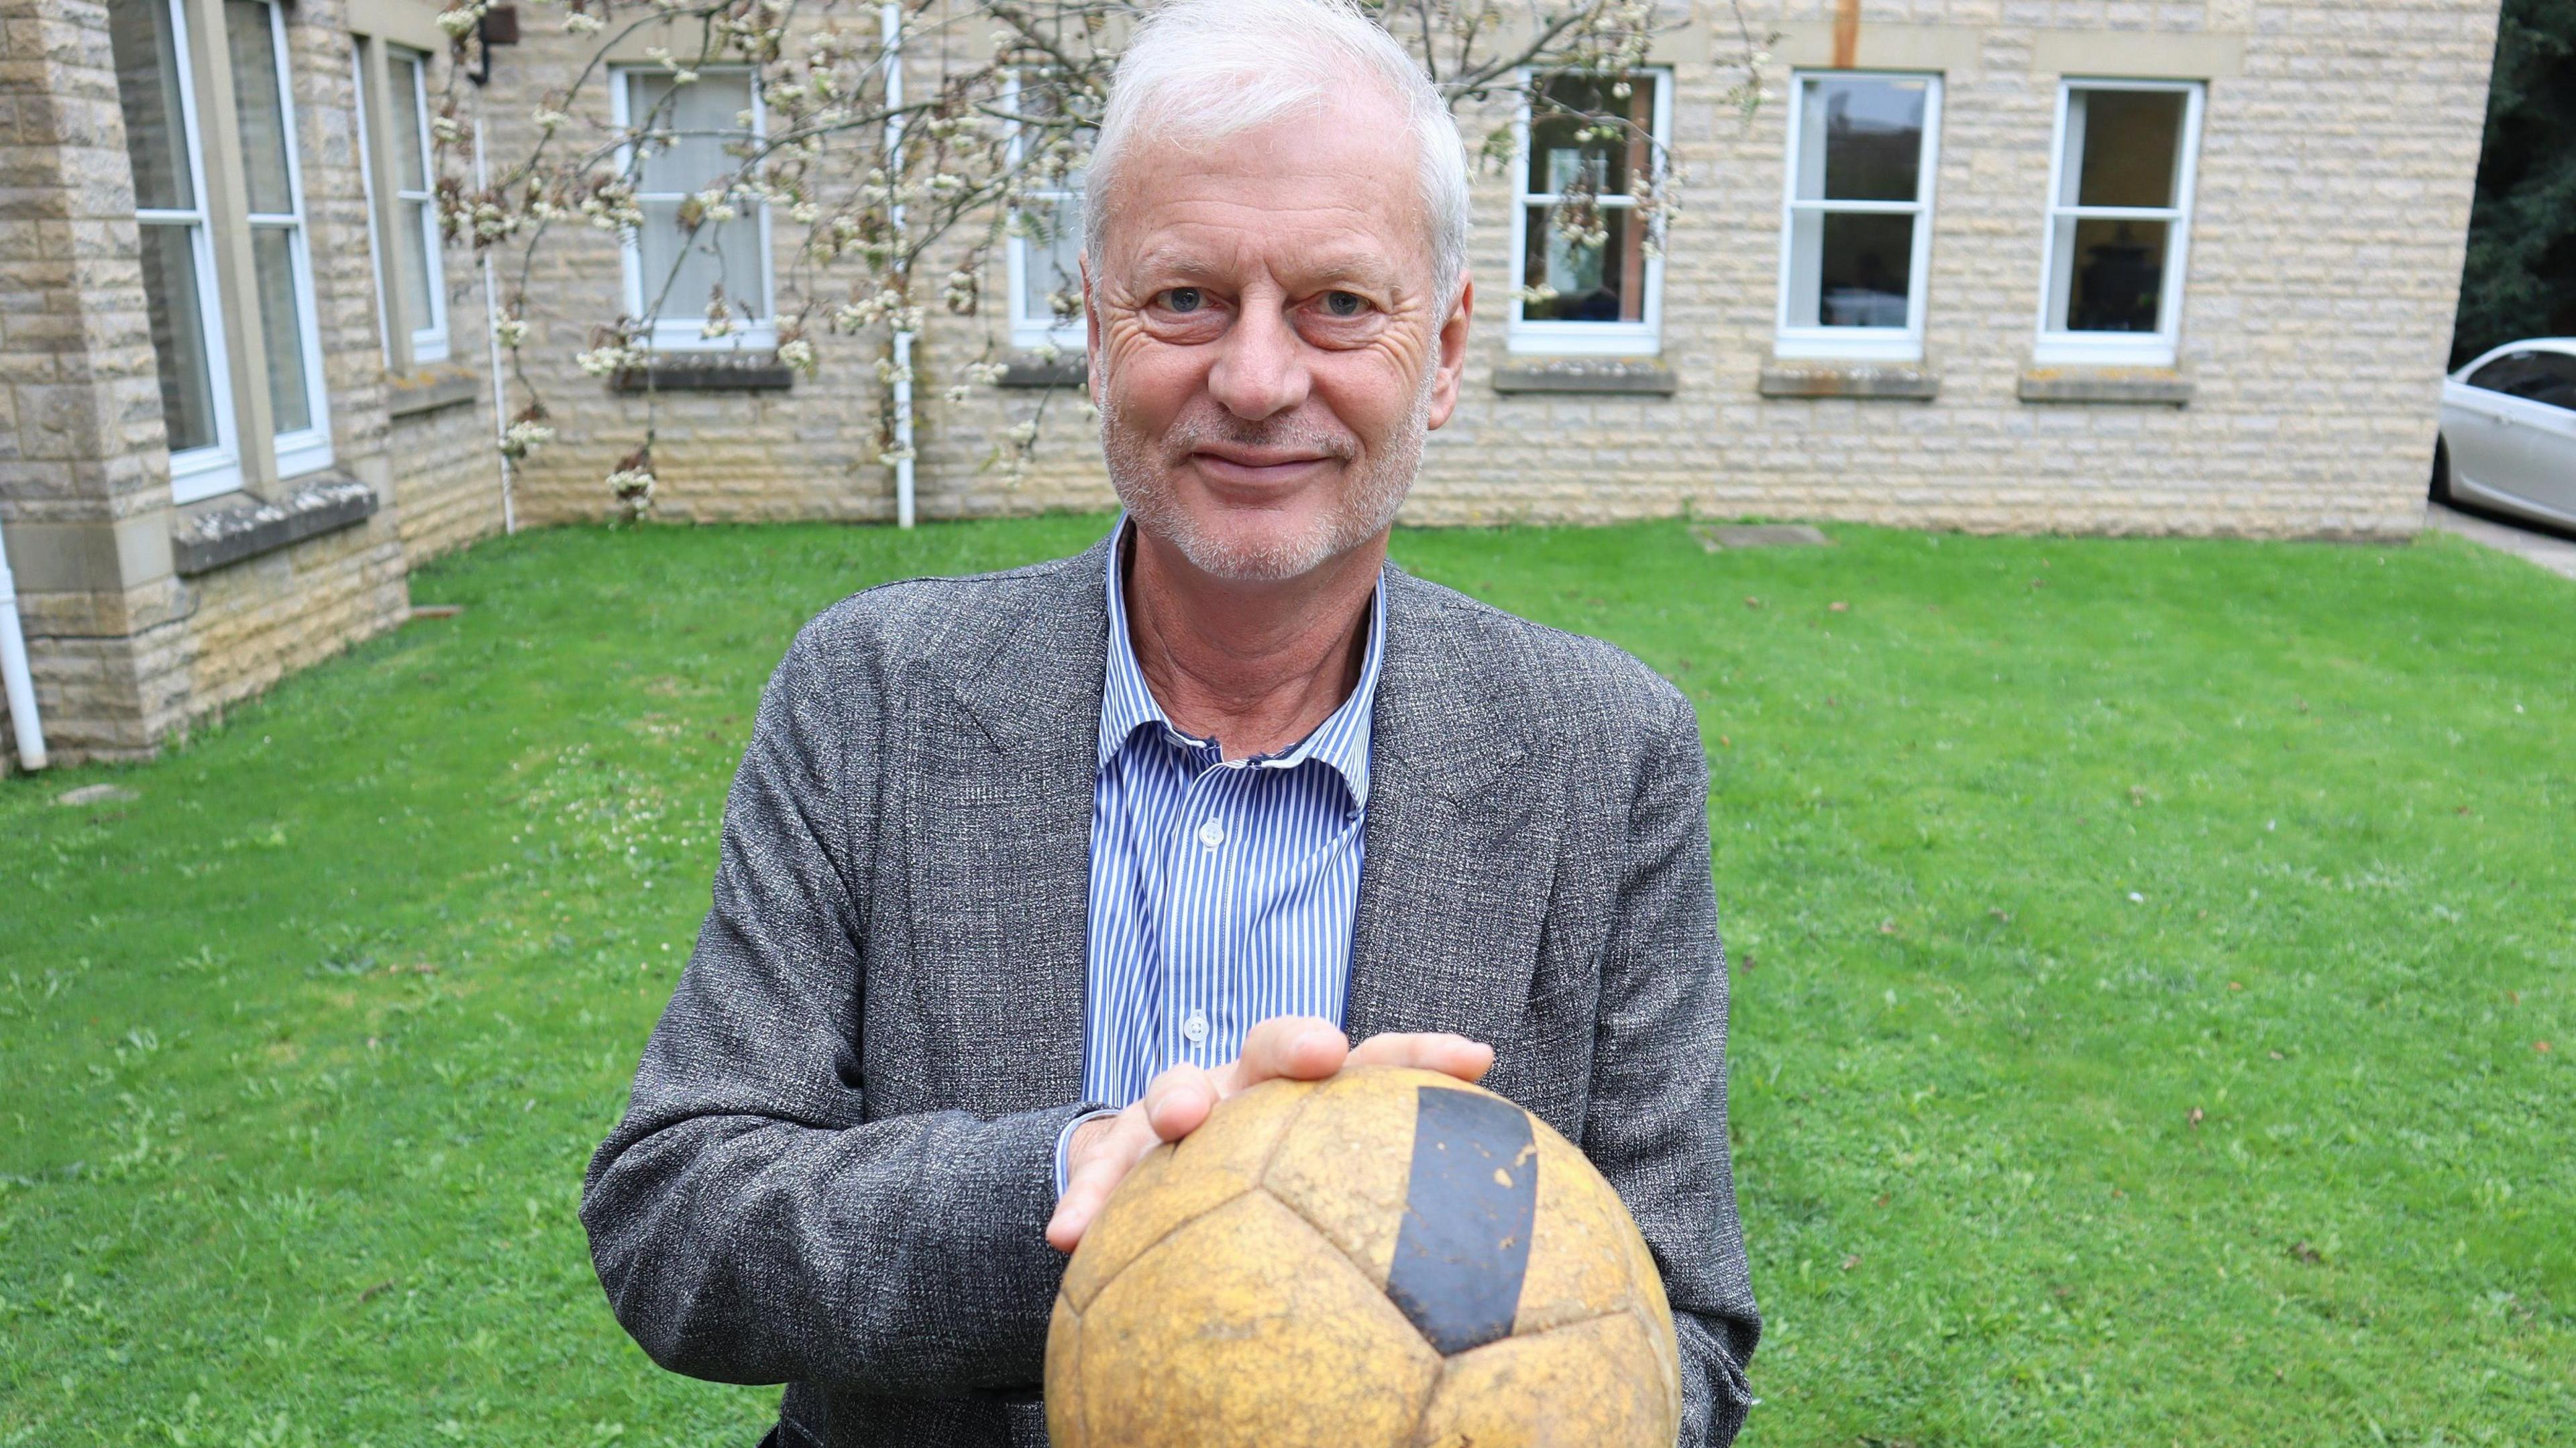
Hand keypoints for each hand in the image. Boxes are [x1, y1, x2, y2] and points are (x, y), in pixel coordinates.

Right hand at [1044, 1015, 1492, 1252]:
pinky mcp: (1120, 1144)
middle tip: (1320, 1052)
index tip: (1476, 1059)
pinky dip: (1087, 1193)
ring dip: (1180, 1095)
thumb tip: (1512, 1348)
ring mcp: (1185, 1106)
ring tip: (1180, 1118)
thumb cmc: (1272, 1218)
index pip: (1383, 1065)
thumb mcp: (1325, 1224)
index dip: (1427, 1056)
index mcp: (1315, 1100)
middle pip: (1278, 1049)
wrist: (1165, 1186)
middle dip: (1298, 1043)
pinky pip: (1100, 1167)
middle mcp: (1254, 1089)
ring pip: (1179, 1087)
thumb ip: (1391, 1239)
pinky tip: (1066, 1234)